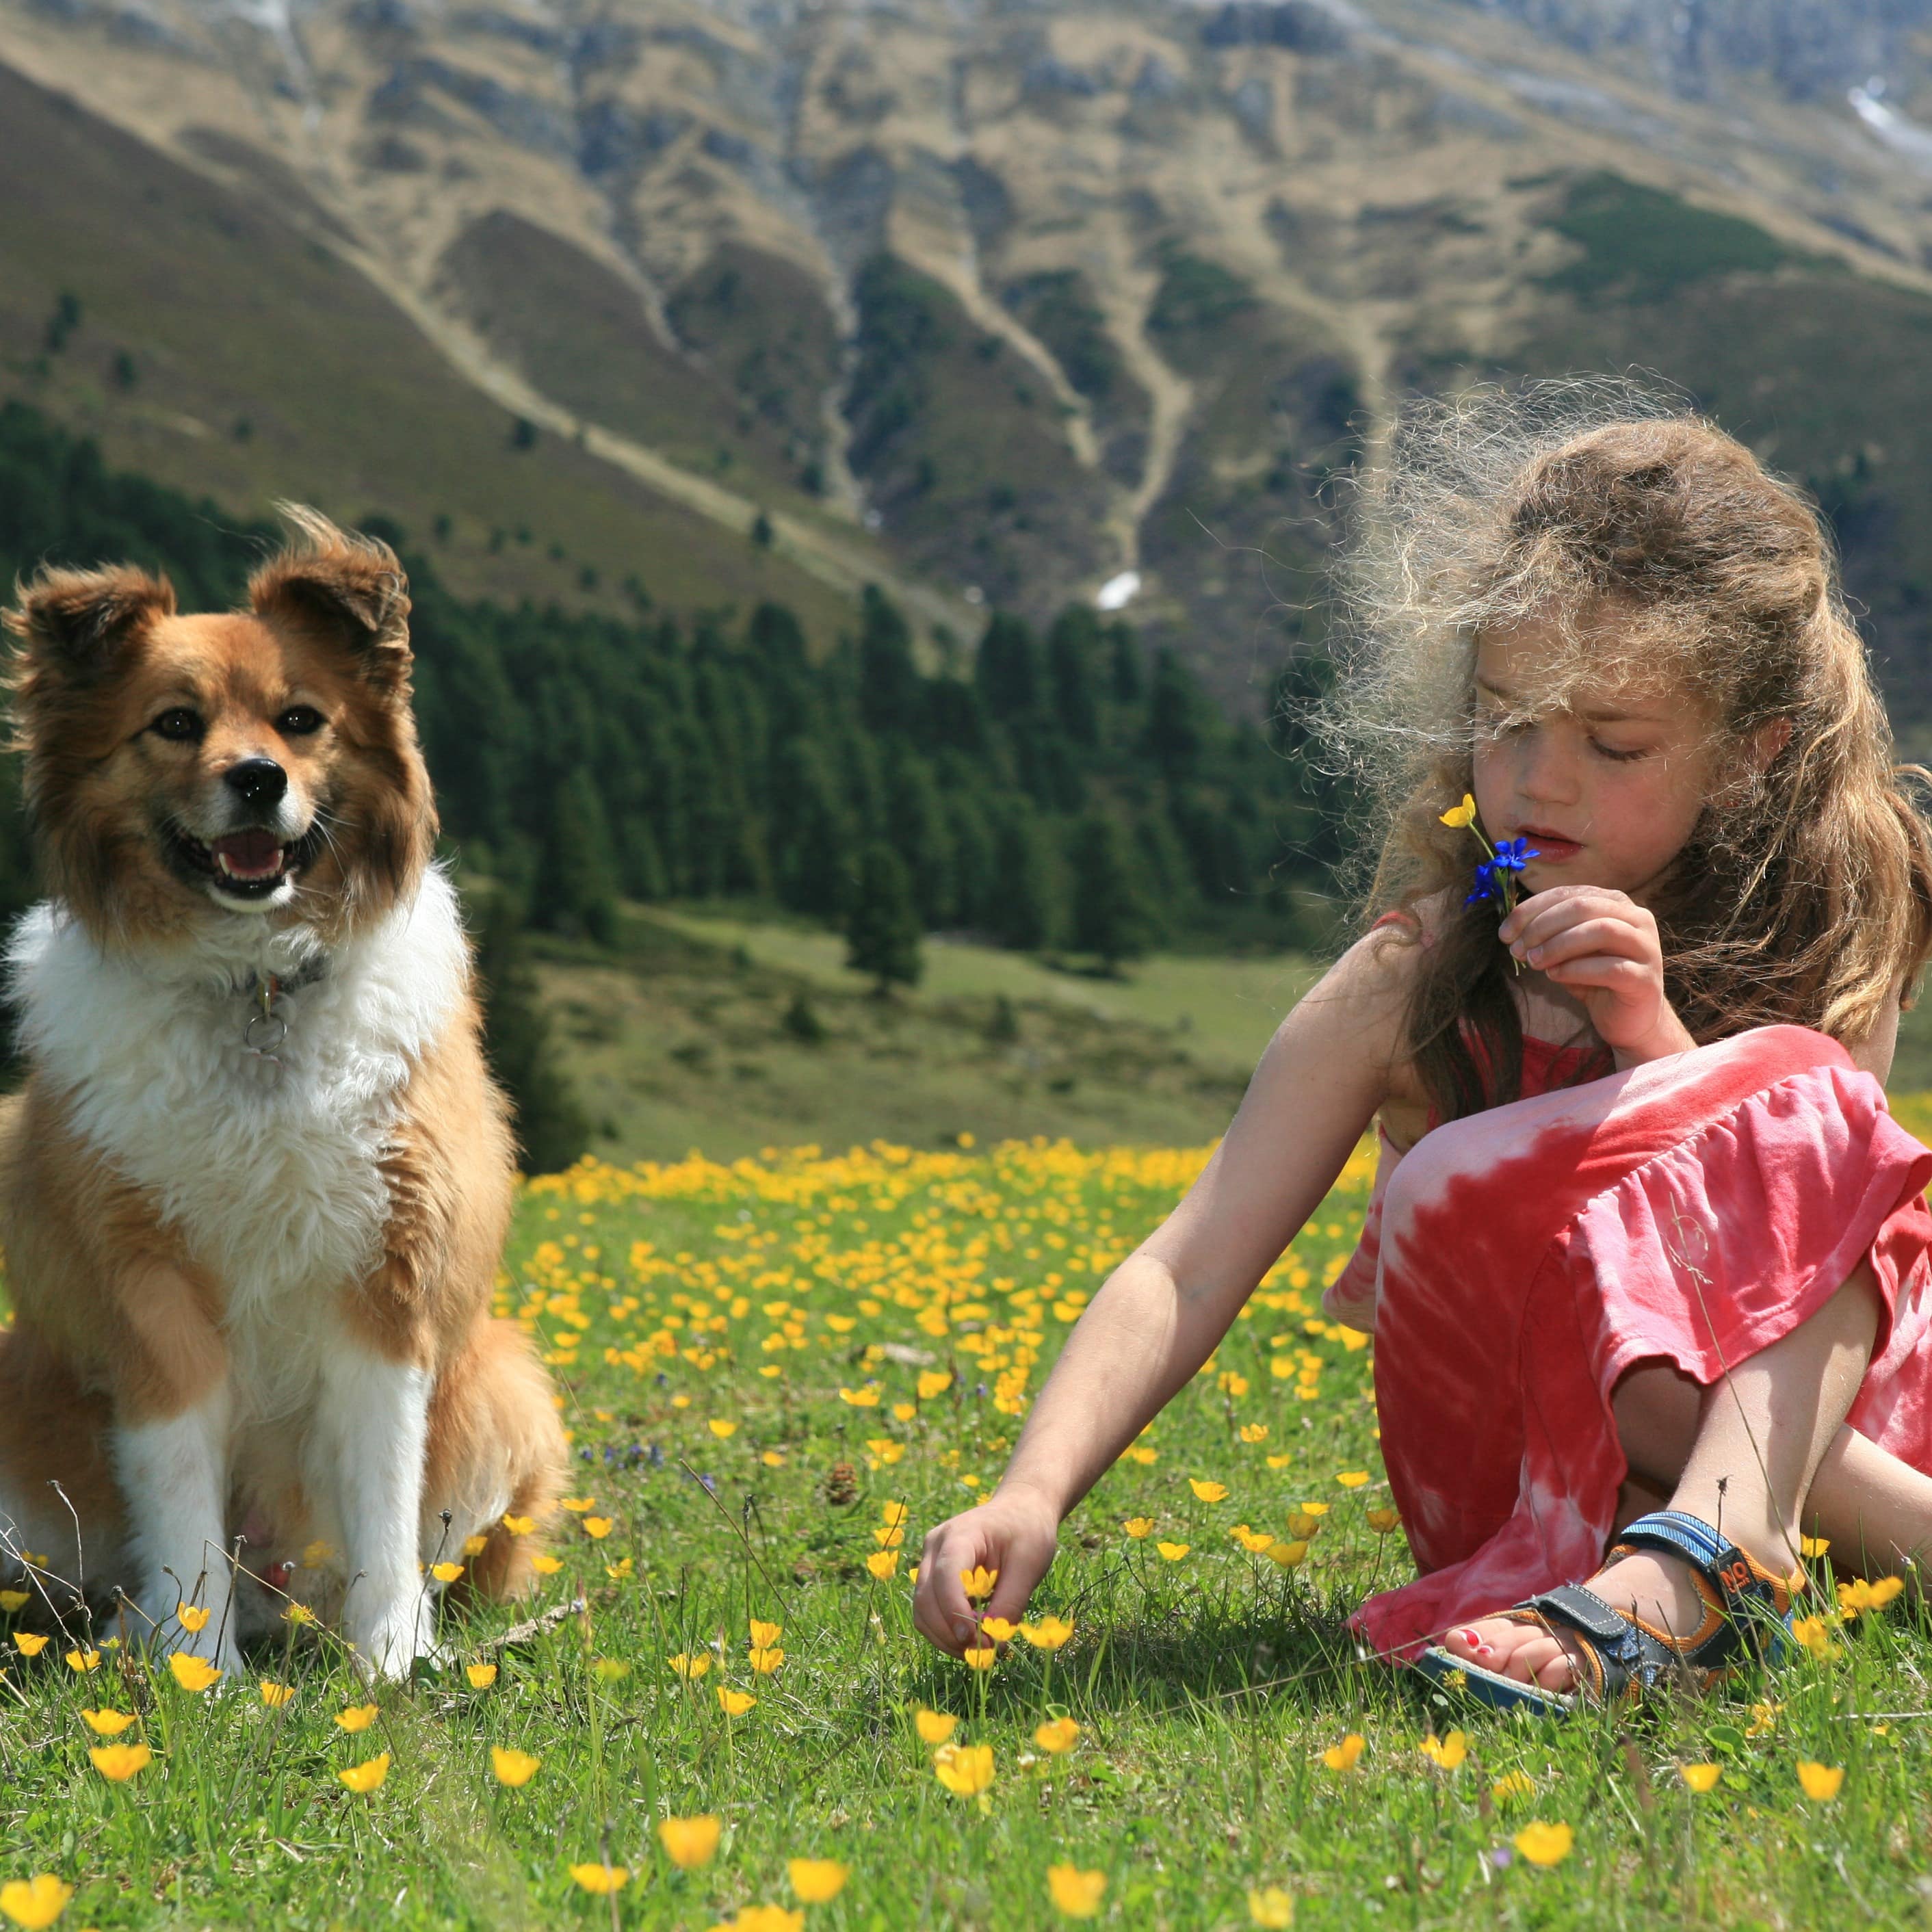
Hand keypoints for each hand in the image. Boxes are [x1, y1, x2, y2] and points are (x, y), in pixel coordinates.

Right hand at [911, 1491, 1060, 1656]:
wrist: (1021, 1510)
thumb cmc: (1028, 1531)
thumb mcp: (1029, 1565)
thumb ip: (1010, 1602)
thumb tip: (993, 1644)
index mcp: (959, 1534)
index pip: (945, 1576)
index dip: (956, 1612)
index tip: (979, 1641)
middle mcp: (935, 1546)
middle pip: (926, 1598)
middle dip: (951, 1633)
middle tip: (986, 1653)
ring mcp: (929, 1560)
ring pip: (922, 1610)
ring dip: (946, 1638)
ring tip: (980, 1650)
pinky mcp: (933, 1576)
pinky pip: (928, 1611)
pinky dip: (945, 1631)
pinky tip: (972, 1639)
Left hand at [1497, 885, 1694, 1066]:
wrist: (1628, 1020)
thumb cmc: (1594, 980)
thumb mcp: (1566, 950)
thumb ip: (1547, 934)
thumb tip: (1512, 930)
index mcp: (1615, 903)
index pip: (1569, 893)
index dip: (1531, 909)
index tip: (1505, 932)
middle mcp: (1637, 919)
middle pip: (1583, 906)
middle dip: (1542, 925)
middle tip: (1517, 949)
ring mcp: (1646, 948)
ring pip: (1602, 930)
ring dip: (1559, 945)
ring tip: (1534, 961)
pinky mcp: (1645, 979)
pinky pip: (1610, 967)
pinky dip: (1575, 970)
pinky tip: (1555, 976)